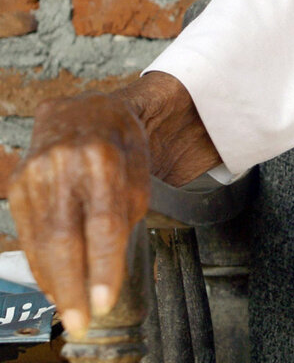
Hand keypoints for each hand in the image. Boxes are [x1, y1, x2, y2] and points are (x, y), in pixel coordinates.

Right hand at [7, 93, 150, 337]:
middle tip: (82, 320)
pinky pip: (27, 232)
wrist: (88, 110)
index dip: (102, 266)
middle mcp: (63, 164)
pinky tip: (54, 284)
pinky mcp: (17, 184)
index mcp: (103, 159)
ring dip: (54, 281)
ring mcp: (34, 172)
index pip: (102, 222)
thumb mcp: (139, 176)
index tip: (104, 301)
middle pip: (63, 236)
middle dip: (72, 285)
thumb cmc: (122, 147)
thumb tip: (104, 273)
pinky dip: (41, 263)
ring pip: (41, 239)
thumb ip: (124, 220)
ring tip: (70, 310)